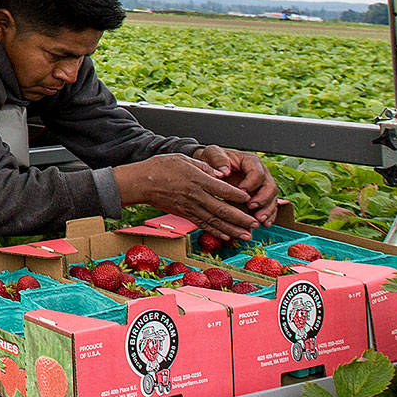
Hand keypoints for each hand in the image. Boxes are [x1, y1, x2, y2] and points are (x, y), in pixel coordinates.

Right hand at [112, 153, 260, 241]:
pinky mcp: (184, 214)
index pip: (223, 189)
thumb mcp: (184, 159)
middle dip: (241, 218)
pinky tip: (227, 237)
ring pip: (215, 221)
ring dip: (232, 230)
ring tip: (247, 236)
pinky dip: (216, 231)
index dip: (238, 195)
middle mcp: (195, 196)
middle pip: (222, 209)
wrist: (141, 183)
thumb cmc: (161, 167)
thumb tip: (222, 173)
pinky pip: (203, 224)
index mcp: (197, 179)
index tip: (250, 199)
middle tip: (255, 224)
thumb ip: (205, 166)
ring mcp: (189, 207)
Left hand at [192, 146, 278, 227]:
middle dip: (263, 199)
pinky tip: (264, 224)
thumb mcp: (212, 154)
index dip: (251, 183)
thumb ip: (218, 160)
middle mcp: (261, 173)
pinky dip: (269, 215)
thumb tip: (224, 171)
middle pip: (270, 186)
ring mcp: (262, 185)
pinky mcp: (261, 196)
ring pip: (273, 198)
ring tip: (259, 220)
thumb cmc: (213, 159)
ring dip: (267, 210)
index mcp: (250, 161)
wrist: (213, 166)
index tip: (241, 192)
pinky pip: (270, 206)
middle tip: (252, 208)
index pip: (258, 172)